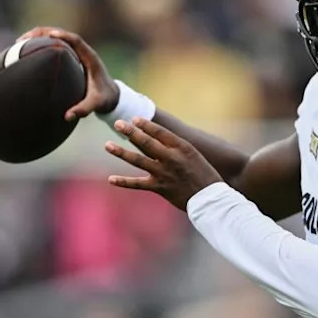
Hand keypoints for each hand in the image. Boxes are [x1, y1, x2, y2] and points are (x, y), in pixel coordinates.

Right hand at [18, 26, 119, 120]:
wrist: (112, 96)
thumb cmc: (105, 99)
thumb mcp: (97, 104)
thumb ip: (85, 109)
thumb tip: (68, 116)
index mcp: (90, 58)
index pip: (76, 40)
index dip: (63, 36)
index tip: (49, 35)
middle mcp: (82, 52)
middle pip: (61, 34)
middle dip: (41, 33)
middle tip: (22, 40)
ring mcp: (75, 53)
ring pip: (55, 38)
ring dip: (38, 37)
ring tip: (18, 44)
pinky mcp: (70, 57)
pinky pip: (54, 46)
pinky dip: (40, 46)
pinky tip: (25, 52)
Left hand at [105, 117, 222, 210]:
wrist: (210, 198)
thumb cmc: (204, 175)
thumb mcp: (193, 156)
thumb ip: (176, 148)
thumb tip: (157, 140)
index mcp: (182, 147)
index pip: (160, 132)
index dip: (145, 125)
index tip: (134, 118)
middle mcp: (171, 158)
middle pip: (146, 142)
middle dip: (130, 132)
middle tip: (118, 124)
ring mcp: (163, 173)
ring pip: (138, 160)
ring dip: (121, 152)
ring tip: (107, 145)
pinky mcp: (159, 187)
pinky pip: (138, 184)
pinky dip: (124, 182)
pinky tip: (111, 179)